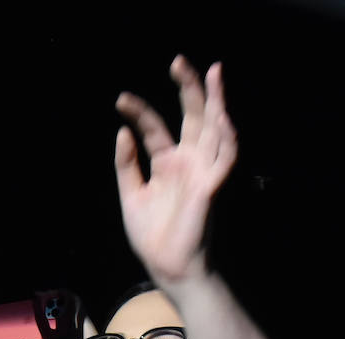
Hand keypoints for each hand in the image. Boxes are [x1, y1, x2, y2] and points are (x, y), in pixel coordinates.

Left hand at [114, 56, 237, 285]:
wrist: (167, 268)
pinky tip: (220, 117)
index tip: (120, 100)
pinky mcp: (211, 187)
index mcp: (167, 164)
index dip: (139, 112)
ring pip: (214, 128)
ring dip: (215, 100)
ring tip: (211, 72)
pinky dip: (225, 137)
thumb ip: (127, 166)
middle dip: (188, 88)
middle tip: (177, 61)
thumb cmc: (152, 237)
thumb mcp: (131, 197)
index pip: (155, 129)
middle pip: (192, 117)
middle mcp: (188, 163)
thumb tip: (122, 132)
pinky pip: (225, 157)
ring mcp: (202, 172)